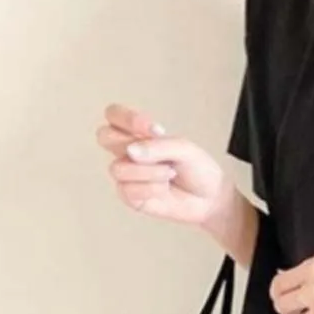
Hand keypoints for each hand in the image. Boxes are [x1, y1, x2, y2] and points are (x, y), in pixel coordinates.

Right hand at [96, 103, 235, 228]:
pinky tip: (165, 189)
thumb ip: (158, 146)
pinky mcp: (130, 196)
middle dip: (129, 143)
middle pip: (104, 136)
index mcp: (138, 133)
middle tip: (159, 153)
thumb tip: (131, 152)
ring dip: (149, 171)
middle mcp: (127, 151)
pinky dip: (151, 188)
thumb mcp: (184, 149)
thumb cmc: (197, 169)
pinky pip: (127, 190)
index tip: (154, 129)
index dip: (127, 118)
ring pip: (118, 168)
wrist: (209, 198)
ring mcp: (127, 174)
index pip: (114, 115)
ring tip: (170, 174)